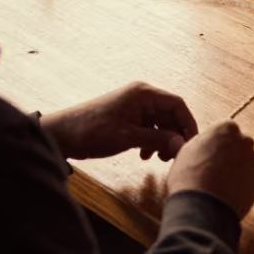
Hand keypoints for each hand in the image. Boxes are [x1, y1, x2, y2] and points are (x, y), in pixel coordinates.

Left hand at [41, 82, 196, 161]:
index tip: (191, 144)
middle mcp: (141, 96)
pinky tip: (144, 155)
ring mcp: (133, 106)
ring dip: (162, 140)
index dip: (188, 124)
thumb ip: (158, 139)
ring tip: (157, 159)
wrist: (62, 134)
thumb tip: (182, 144)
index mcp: (144, 94)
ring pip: (159, 122)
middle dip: (174, 135)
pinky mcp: (126, 116)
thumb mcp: (128, 138)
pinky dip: (150, 141)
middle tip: (172, 157)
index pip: (177, 104)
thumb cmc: (93, 132)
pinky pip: (147, 127)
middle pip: (170, 114)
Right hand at [167, 121, 253, 220]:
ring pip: (246, 160)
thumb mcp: (188, 149)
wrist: (202, 207)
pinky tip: (228, 191)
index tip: (208, 153)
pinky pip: (250, 177)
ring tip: (220, 183)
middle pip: (238, 143)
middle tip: (214, 168)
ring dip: (237, 168)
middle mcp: (244, 140)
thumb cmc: (189, 176)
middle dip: (229, 153)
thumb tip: (209, 142)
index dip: (215, 142)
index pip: (225, 129)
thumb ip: (204, 140)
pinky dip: (242, 182)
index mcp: (226, 128)